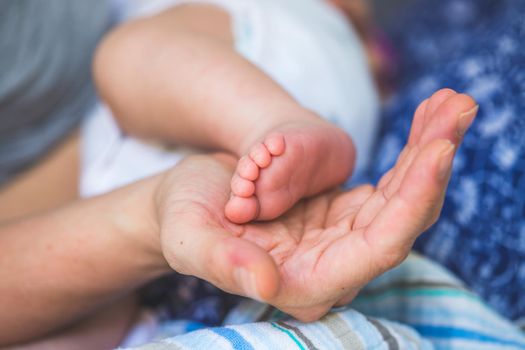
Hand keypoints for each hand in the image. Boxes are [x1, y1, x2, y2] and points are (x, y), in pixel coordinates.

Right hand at [155, 89, 477, 320]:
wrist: (190, 203)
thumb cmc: (186, 220)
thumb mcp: (191, 236)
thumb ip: (223, 264)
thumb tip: (267, 285)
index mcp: (302, 283)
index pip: (375, 250)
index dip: (411, 204)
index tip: (438, 152)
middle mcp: (334, 268)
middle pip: (402, 222)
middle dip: (432, 166)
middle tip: (456, 110)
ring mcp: (344, 241)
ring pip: (404, 202)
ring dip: (431, 152)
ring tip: (450, 105)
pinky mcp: (346, 217)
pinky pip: (392, 187)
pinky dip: (412, 153)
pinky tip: (430, 119)